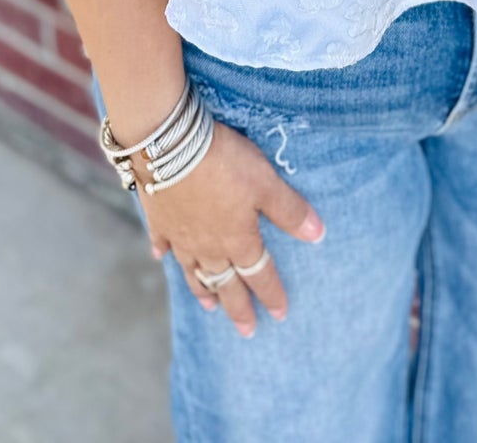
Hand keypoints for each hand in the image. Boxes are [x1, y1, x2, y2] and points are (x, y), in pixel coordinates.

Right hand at [139, 119, 324, 336]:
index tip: (280, 314)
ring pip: (193, 271)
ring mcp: (180, 236)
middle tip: (247, 331)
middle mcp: (209, 247)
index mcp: (238, 240)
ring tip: (209, 307)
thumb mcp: (266, 183)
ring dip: (203, 290)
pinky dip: (162, 253)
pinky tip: (160, 258)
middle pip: (226, 283)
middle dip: (238, 307)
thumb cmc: (224, 163)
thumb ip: (290, 210)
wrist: (170, 147)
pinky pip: (161, 242)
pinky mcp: (158, 219)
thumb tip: (318, 236)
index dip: (271, 294)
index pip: (259, 274)